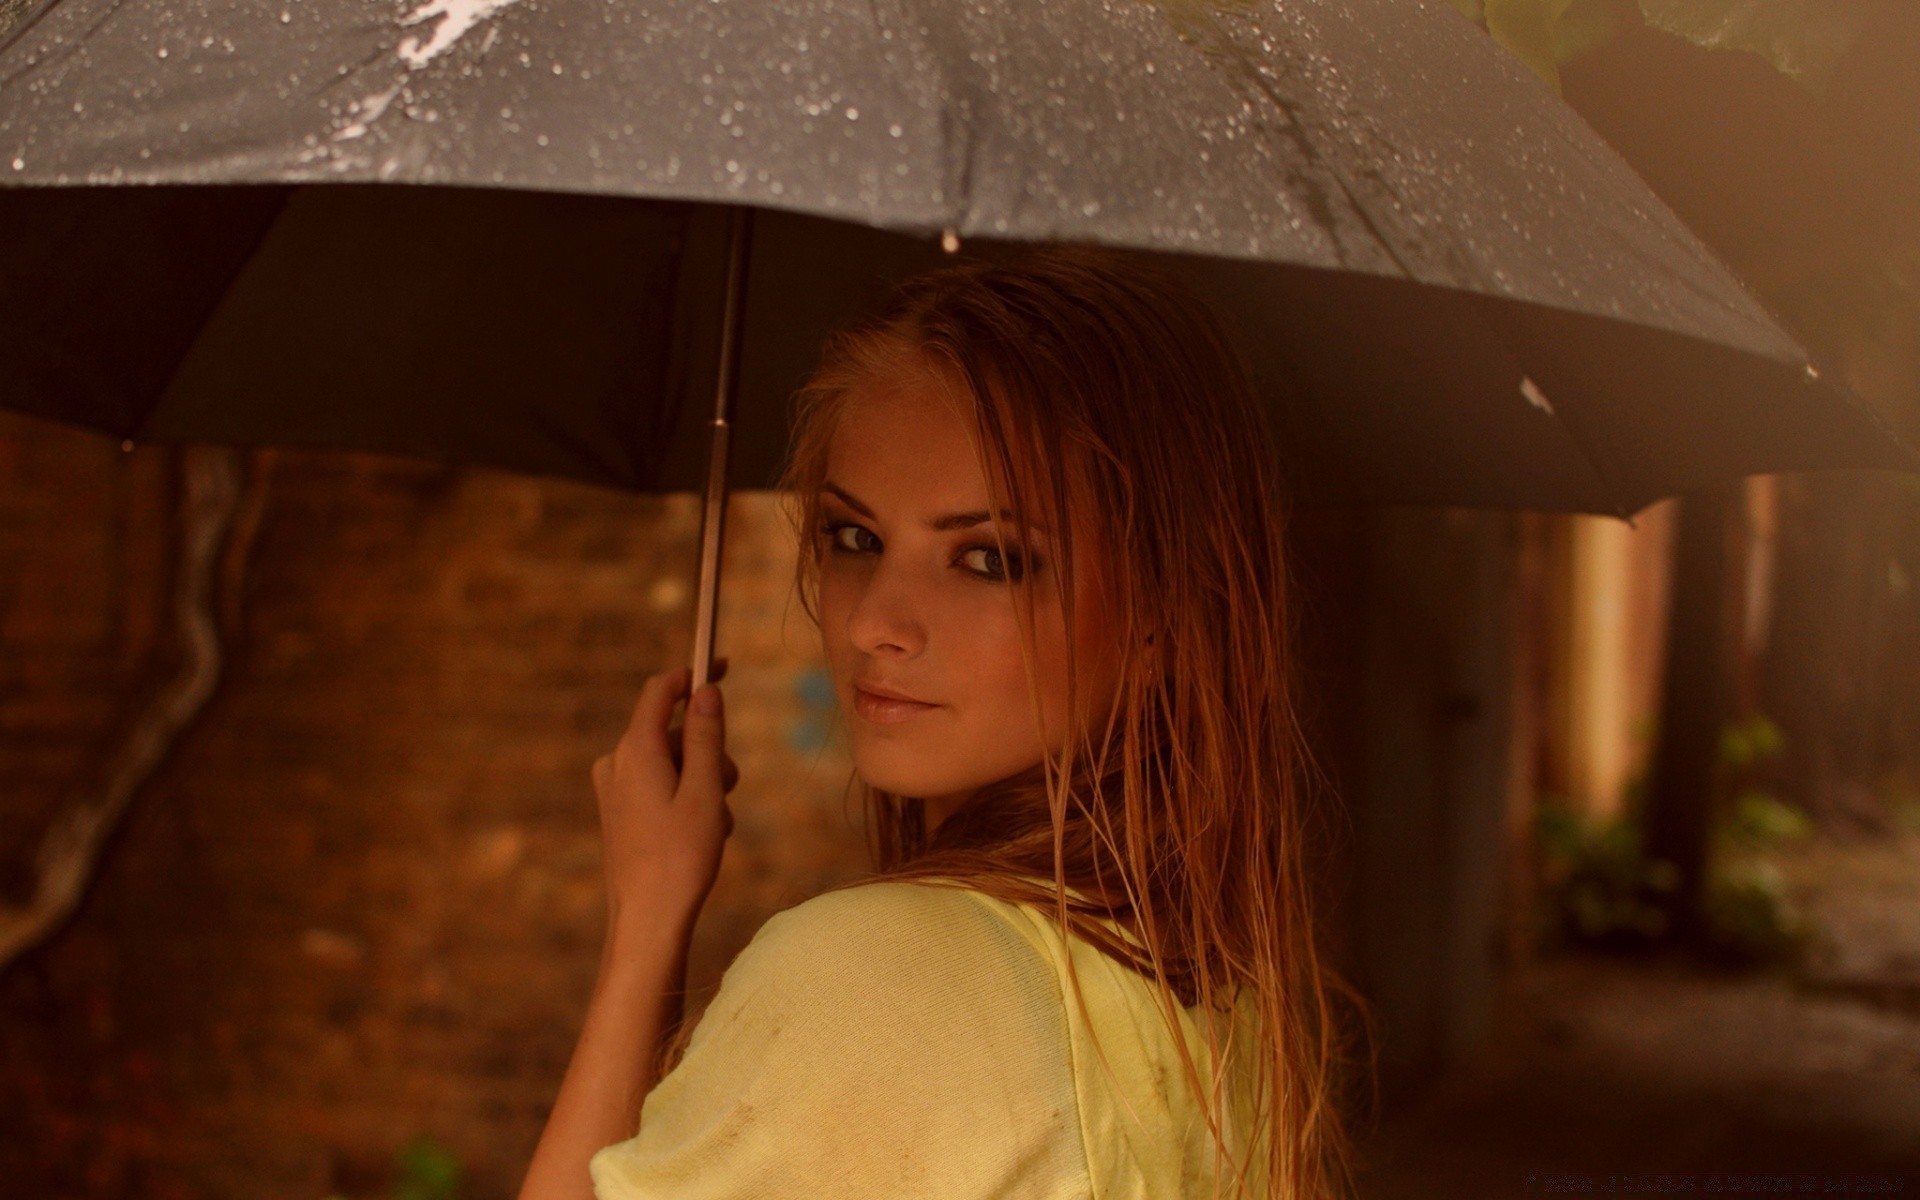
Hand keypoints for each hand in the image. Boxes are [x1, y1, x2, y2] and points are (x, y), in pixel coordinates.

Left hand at [592, 658, 738, 926]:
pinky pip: (659, 785)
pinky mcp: (619, 811)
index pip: (661, 691)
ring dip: (702, 780)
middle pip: (671, 730)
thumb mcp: (706, 790)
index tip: (724, 667)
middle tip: (728, 788)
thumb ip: (707, 736)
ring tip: (714, 822)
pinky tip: (698, 833)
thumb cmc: (680, 857)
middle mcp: (617, 763)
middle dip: (708, 749)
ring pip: (670, 761)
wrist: (647, 920)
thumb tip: (706, 691)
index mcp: (635, 750)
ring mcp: (615, 789)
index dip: (693, 675)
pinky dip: (686, 798)